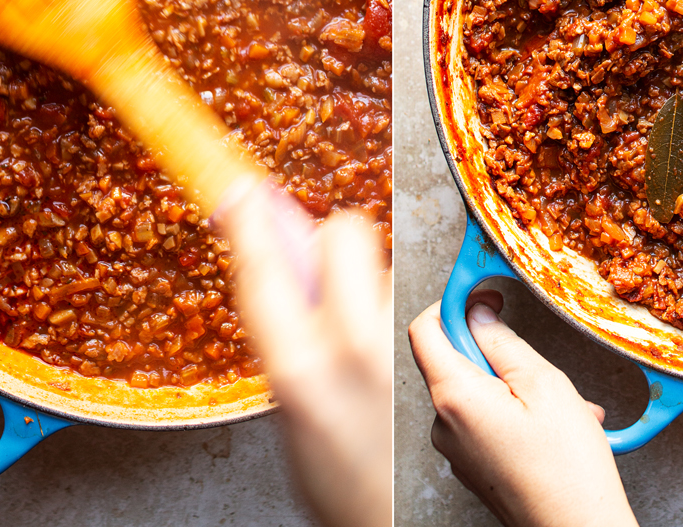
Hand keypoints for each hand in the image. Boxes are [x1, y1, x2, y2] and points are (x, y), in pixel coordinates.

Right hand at [219, 185, 390, 526]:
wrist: (396, 515)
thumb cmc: (335, 478)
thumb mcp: (285, 404)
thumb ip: (280, 332)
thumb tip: (272, 262)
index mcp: (298, 368)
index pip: (265, 264)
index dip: (250, 217)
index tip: (241, 189)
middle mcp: (356, 346)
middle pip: (343, 232)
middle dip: (327, 241)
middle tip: (318, 275)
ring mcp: (405, 345)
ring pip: (384, 261)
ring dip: (365, 278)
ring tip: (359, 329)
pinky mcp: (441, 348)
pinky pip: (413, 293)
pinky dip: (396, 304)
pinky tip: (391, 343)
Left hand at [408, 292, 636, 526]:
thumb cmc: (566, 469)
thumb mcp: (544, 385)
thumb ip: (504, 342)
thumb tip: (479, 313)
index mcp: (453, 397)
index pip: (425, 329)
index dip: (452, 303)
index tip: (483, 294)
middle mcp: (443, 424)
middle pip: (454, 361)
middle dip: (499, 355)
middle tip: (541, 368)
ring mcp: (455, 450)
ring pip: (476, 393)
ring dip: (517, 389)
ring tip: (565, 410)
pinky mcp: (471, 467)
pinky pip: (485, 423)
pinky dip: (516, 416)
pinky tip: (556, 430)